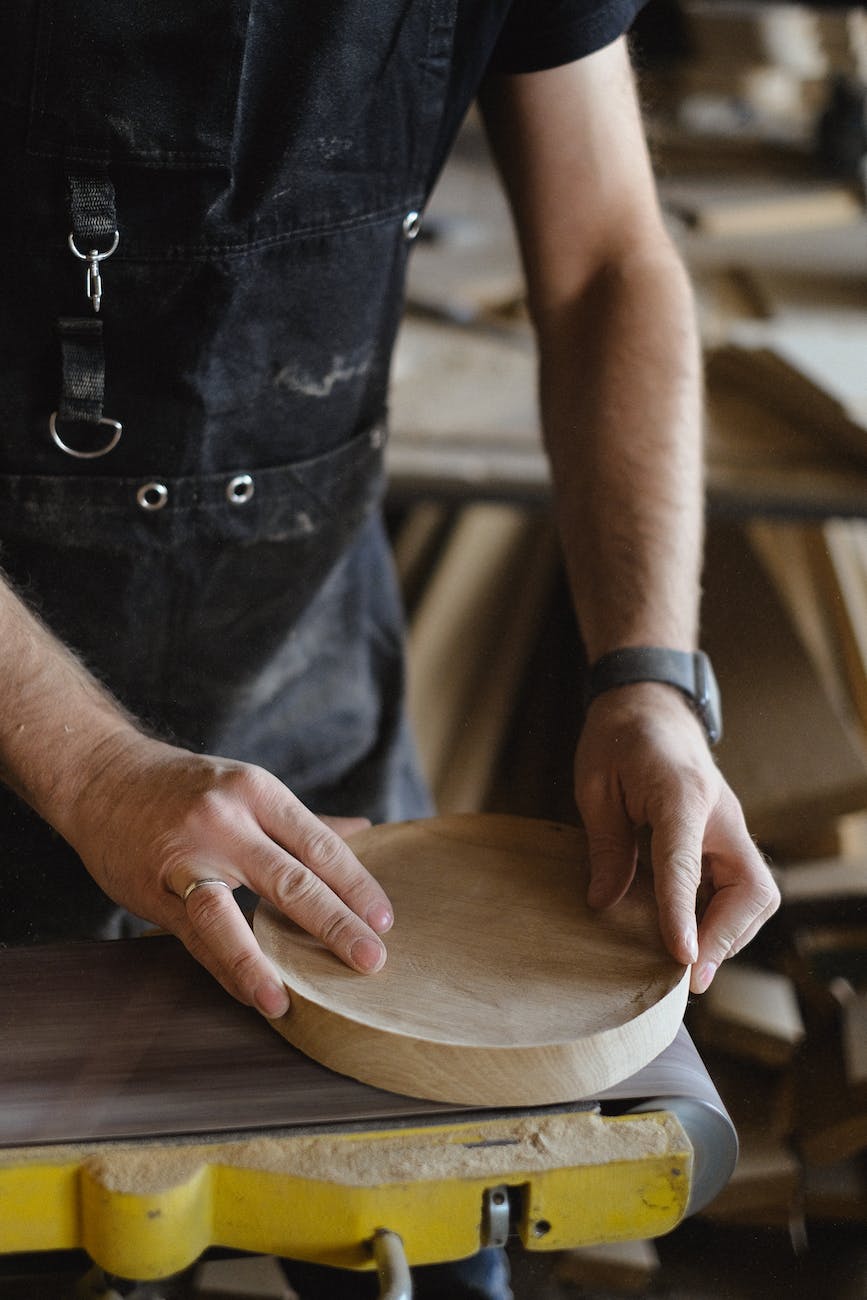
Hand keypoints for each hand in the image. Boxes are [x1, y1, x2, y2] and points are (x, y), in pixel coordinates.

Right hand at [65, 734, 392, 1016]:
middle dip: (333, 922)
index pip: (319, 844)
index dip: (355, 884)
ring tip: (290, 997)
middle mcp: (224, 820)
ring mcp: (185, 856)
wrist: (103, 775)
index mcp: (257, 792)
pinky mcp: (153, 888)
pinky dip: (224, 967)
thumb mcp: (247, 789)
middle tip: (371, 959)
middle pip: (289, 878)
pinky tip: (252, 992)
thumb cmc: (188, 787)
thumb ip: (305, 821)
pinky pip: (194, 935)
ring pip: (230, 913)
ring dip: (261, 960)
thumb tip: (366, 830)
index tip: (385, 919)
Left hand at [574, 682, 778, 993]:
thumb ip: (606, 844)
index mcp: (680, 793)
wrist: (650, 704)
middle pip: (751, 888)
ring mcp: (731, 825)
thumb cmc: (618, 739)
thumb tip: (605, 903)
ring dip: (729, 933)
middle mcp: (720, 812)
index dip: (683, 913)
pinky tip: (690, 934)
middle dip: (726, 937)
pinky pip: (741, 888)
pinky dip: (722, 918)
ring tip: (688, 962)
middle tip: (689, 975)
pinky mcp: (729, 836)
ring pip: (756, 894)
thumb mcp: (595, 785)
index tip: (682, 958)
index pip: (686, 862)